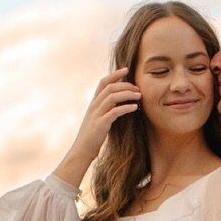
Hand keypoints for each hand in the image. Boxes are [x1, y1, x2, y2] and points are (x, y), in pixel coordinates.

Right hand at [54, 67, 140, 187]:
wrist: (82, 151)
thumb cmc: (92, 137)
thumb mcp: (98, 120)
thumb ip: (106, 110)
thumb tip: (120, 103)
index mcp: (93, 103)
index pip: (103, 82)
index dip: (114, 74)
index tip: (126, 70)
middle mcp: (94, 106)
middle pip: (110, 87)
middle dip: (125, 85)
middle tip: (138, 88)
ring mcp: (96, 114)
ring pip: (112, 97)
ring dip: (128, 94)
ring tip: (139, 96)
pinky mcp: (100, 124)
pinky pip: (115, 112)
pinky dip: (126, 108)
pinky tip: (135, 108)